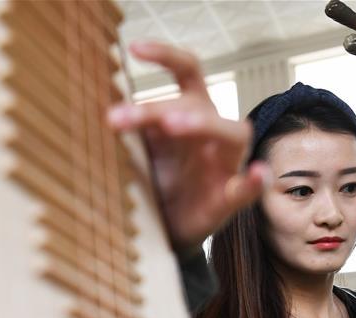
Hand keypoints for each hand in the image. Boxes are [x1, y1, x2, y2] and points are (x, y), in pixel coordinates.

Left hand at [106, 41, 268, 252]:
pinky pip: (249, 187)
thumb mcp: (140, 151)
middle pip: (195, 104)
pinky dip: (255, 180)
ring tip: (174, 125)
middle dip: (156, 108)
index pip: (186, 71)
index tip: (134, 49)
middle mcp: (212, 131)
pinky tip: (256, 174)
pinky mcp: (230, 197)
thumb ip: (130, 130)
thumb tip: (100, 110)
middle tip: (119, 118)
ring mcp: (225, 163)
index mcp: (190, 112)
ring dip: (204, 124)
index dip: (165, 55)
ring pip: (233, 132)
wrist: (168, 229)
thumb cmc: (158, 183)